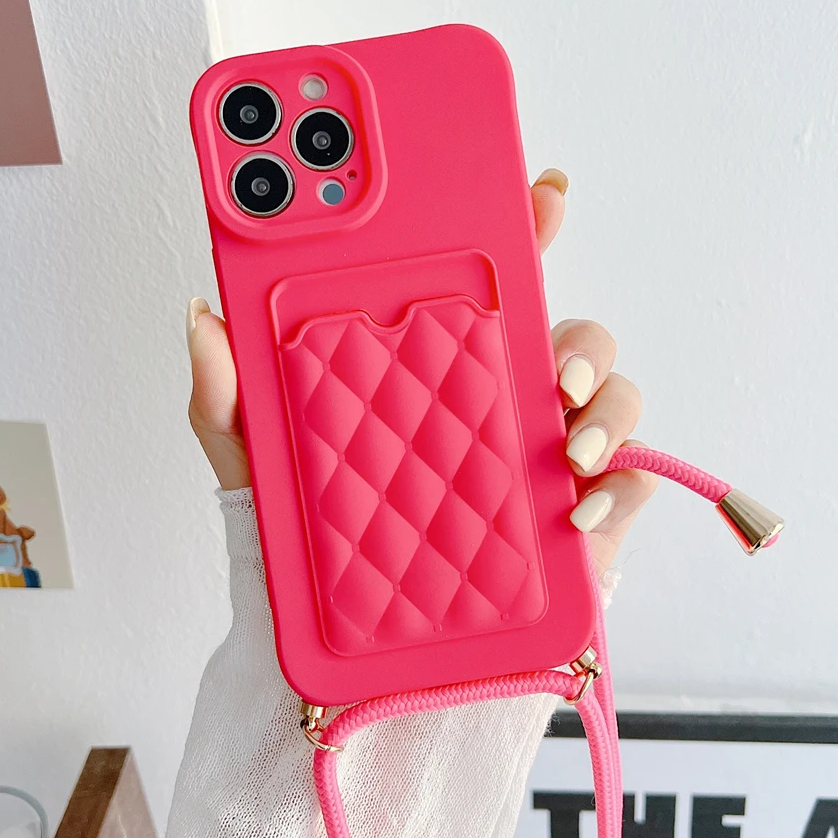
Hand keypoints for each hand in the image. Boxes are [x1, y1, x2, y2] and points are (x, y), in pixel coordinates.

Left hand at [186, 168, 656, 579]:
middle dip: (577, 329)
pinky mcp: (582, 516)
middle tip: (549, 360)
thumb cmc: (325, 541)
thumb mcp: (261, 465)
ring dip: (603, 405)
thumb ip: (229, 397)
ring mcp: (545, 454)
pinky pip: (633, 483)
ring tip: (565, 442)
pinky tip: (579, 512)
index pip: (487, 281)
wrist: (369, 649)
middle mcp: (501, 397)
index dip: (519, 227)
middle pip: (565, 328)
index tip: (540, 189)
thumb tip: (203, 317)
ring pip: (608, 393)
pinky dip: (622, 488)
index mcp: (438, 367)